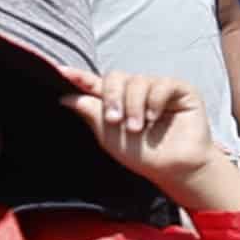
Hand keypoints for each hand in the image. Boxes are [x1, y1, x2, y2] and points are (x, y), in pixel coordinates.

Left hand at [64, 66, 223, 190]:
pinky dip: (154, 101)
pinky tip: (154, 118)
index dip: (77, 76)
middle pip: (114, 77)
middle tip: (115, 119)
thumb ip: (90, 112)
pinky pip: (161, 84)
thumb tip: (66, 97)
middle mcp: (133, 91)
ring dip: (134, 106)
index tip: (60, 71)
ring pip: (136, 81)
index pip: (93, 83)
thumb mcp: (108, 134)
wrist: (174, 167)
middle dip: (112, 97)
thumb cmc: (141, 153)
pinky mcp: (179, 89)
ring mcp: (156, 88)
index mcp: (114, 101)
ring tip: (137, 128)